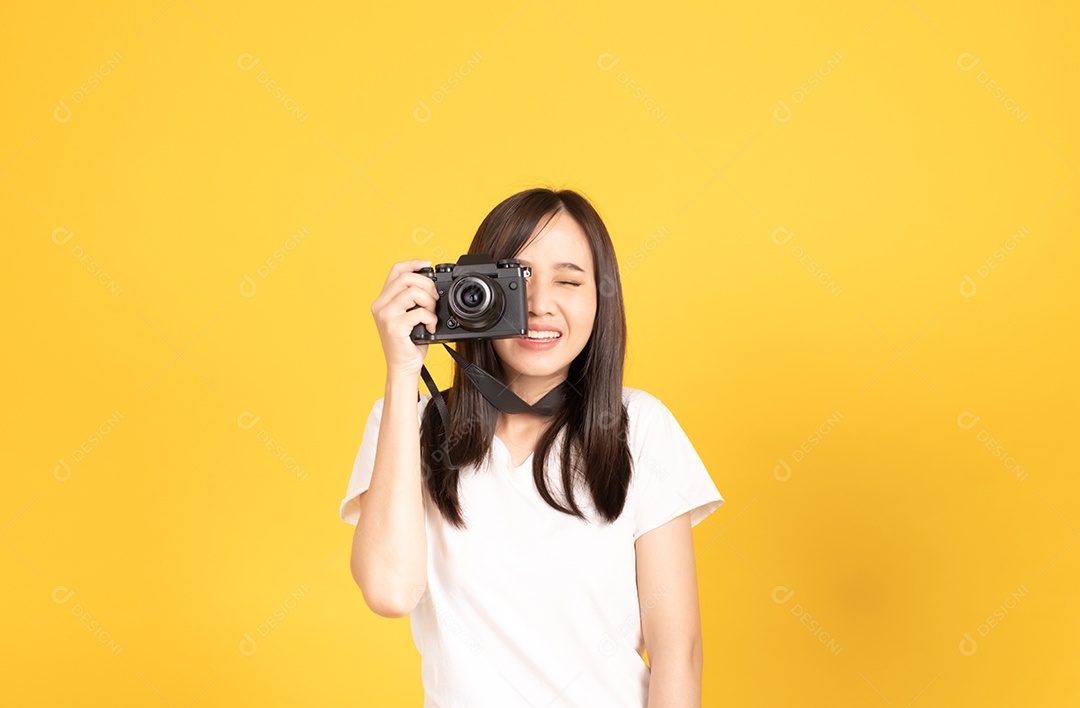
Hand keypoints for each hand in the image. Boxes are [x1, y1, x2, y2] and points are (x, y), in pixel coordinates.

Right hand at [371, 259, 439, 379]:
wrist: (403, 368)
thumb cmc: (408, 344)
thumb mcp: (409, 316)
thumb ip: (413, 300)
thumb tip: (431, 285)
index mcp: (383, 300)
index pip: (395, 270)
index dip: (413, 263)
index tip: (428, 265)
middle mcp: (380, 305)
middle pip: (406, 278)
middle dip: (427, 285)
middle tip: (434, 301)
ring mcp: (385, 316)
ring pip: (413, 292)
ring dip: (429, 302)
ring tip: (431, 315)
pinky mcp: (394, 327)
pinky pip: (419, 312)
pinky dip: (431, 319)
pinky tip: (430, 328)